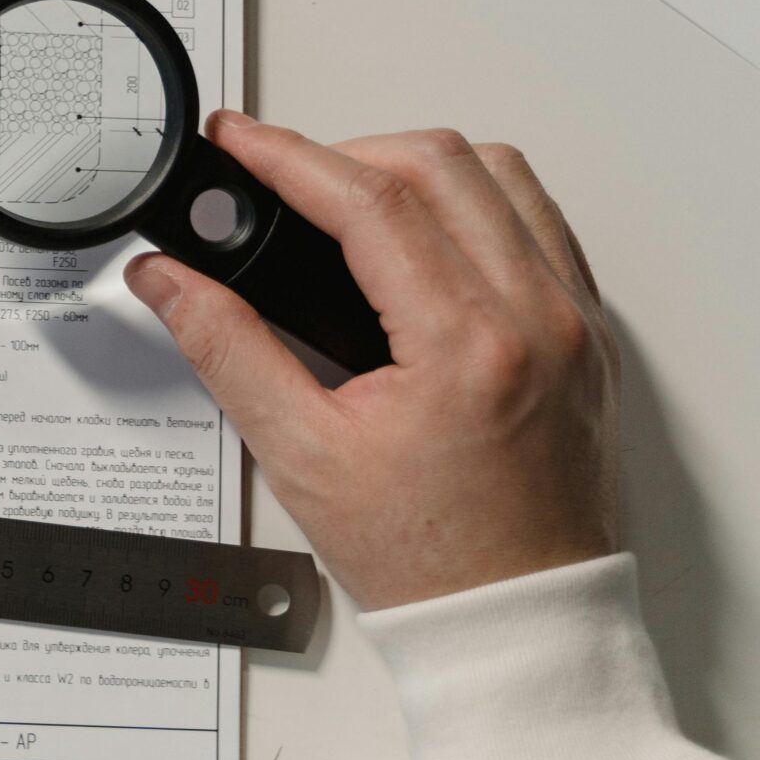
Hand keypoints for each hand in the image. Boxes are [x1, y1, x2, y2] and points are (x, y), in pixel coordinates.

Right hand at [124, 113, 617, 611]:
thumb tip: (171, 281)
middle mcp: (538, 320)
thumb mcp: (300, 454)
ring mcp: (575, 322)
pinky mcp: (588, 333)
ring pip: (501, 175)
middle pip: (440, 163)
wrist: (518, 617)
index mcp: (468, 347)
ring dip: (418, 166)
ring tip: (351, 198)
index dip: (288, 156)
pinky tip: (428, 233)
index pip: (372, 202)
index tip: (239, 143)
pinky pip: (540, 221)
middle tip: (280, 175)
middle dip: (345, 151)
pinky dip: (477, 202)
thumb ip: (226, 347)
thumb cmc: (430, 558)